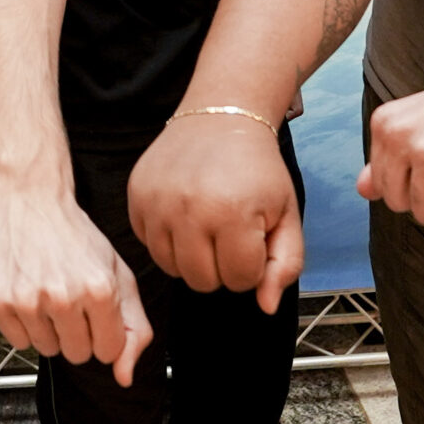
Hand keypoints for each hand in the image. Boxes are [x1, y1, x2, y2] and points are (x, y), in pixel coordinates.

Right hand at [0, 185, 152, 387]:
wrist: (31, 200)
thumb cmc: (75, 236)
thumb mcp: (118, 273)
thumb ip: (134, 327)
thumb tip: (125, 377)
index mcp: (100, 289)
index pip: (109, 352)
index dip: (104, 332)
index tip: (95, 311)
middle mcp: (63, 296)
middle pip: (77, 355)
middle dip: (77, 333)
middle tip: (70, 299)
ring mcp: (27, 300)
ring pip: (47, 350)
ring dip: (49, 328)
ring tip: (47, 293)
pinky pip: (18, 342)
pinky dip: (24, 325)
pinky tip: (27, 293)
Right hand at [127, 115, 299, 312]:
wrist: (220, 117)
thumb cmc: (257, 169)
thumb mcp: (286, 214)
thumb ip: (284, 265)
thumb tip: (265, 306)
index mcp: (232, 213)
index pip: (239, 281)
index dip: (251, 265)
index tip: (252, 237)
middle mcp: (189, 209)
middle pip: (202, 282)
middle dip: (221, 266)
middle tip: (229, 232)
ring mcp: (157, 202)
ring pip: (172, 269)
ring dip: (192, 256)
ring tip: (206, 224)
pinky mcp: (137, 195)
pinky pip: (148, 245)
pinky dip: (167, 239)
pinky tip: (184, 214)